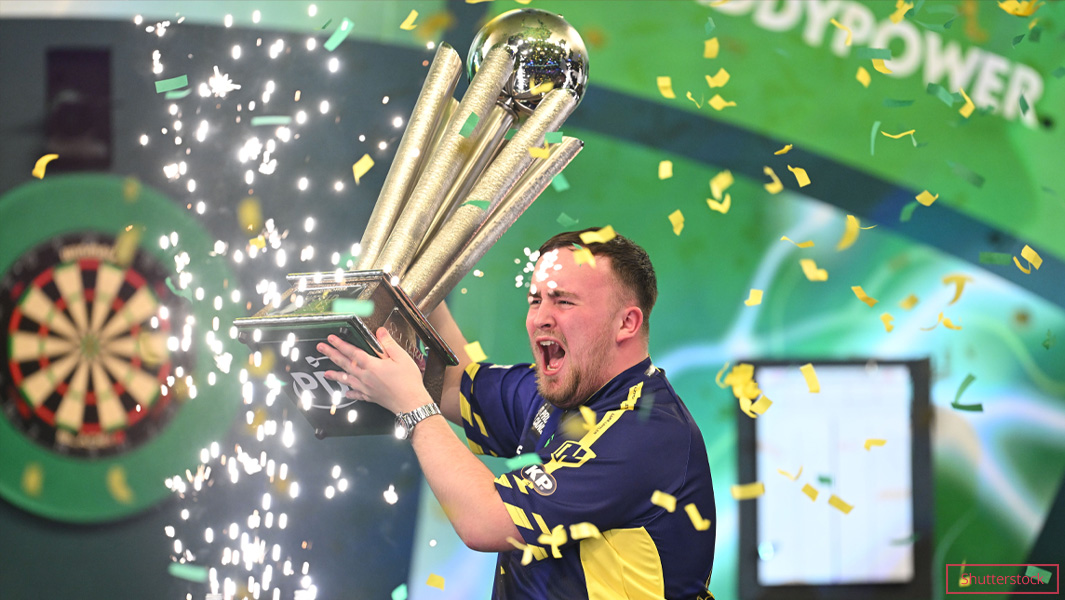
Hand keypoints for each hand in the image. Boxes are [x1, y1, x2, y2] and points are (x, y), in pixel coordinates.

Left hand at [316, 327, 431, 414]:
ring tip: (326, 372)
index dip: (340, 344)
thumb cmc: (408, 382)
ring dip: (335, 375)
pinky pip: (356, 394)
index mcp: (373, 366)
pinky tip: (346, 392)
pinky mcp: (371, 397)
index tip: (331, 338)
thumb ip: (389, 344)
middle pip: (345, 364)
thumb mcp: (402, 357)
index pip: (352, 352)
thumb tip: (380, 332)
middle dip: (331, 355)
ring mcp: (367, 388)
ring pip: (347, 380)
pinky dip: (350, 393)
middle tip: (321, 348)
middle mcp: (366, 377)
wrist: (412, 403)